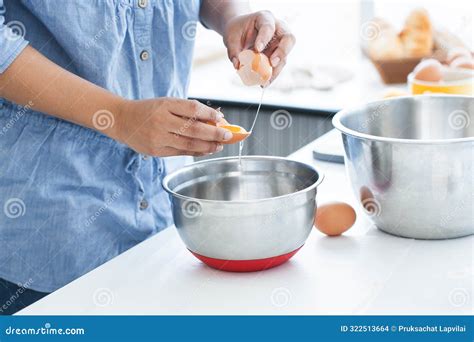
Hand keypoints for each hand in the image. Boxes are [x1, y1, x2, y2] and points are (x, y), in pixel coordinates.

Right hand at [111, 98, 232, 156]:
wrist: (122, 120)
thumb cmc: (149, 110)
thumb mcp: (166, 103)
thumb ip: (187, 110)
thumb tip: (214, 119)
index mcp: (165, 105)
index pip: (192, 109)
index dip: (209, 115)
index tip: (221, 118)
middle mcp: (161, 122)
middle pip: (194, 130)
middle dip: (214, 134)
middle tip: (228, 135)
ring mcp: (158, 138)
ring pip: (189, 144)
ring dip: (208, 146)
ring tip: (219, 145)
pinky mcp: (156, 151)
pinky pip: (181, 152)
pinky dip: (196, 152)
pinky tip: (206, 150)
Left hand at [224, 11, 295, 82]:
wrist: (240, 31)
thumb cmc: (237, 30)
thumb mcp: (231, 37)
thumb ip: (234, 50)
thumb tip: (238, 66)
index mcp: (265, 18)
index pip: (268, 26)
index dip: (264, 38)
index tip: (257, 49)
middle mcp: (277, 29)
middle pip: (288, 38)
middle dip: (282, 52)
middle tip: (272, 63)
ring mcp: (280, 43)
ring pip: (284, 57)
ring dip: (275, 70)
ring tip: (264, 81)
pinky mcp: (278, 56)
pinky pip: (278, 67)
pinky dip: (271, 76)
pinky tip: (264, 83)